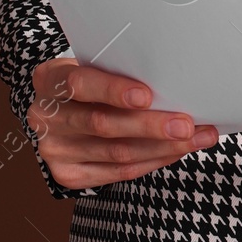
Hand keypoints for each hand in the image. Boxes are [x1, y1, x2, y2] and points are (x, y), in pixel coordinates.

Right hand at [27, 57, 218, 188]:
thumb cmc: (92, 81)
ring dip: (163, 147)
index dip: (113, 90)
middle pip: (102, 124)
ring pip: (116, 153)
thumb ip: (122, 72)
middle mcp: (45, 116)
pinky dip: (154, 160)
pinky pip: (119, 171)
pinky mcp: (68, 175)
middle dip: (150, 126)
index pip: (80, 83)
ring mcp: (55, 149)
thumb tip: (177, 83)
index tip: (147, 95)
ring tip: (196, 138)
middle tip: (186, 124)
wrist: (62, 109)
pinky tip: (176, 151)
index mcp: (49, 80)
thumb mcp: (96, 66)